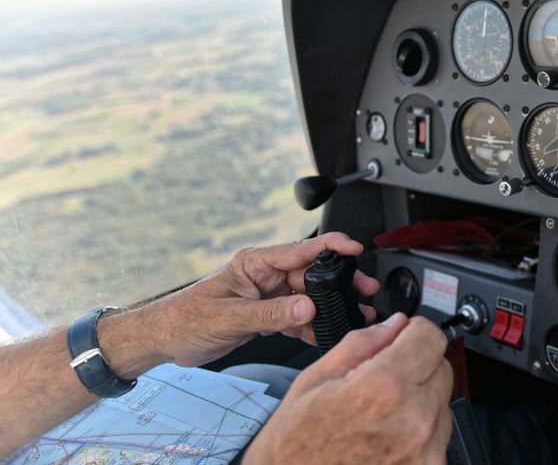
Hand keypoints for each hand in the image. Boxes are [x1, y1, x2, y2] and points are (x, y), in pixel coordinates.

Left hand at [131, 232, 379, 366]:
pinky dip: (311, 325)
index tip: (356, 249)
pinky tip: (324, 333)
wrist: (163, 339)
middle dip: (340, 282)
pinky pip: (296, 317)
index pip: (301, 249)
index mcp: (256, 263)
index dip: (332, 246)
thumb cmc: (185, 320)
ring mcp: (267, 294)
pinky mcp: (266, 314)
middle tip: (364, 291)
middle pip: (312, 273)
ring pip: (308, 296)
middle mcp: (265, 275)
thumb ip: (270, 314)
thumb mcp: (228, 317)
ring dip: (330, 306)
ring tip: (354, 314)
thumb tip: (306, 308)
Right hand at [244, 314, 452, 464]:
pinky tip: (386, 437)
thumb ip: (362, 344)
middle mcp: (414, 421)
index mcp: (384, 388)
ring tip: (378, 416)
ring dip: (419, 399)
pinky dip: (419, 431)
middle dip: (416, 365)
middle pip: (441, 367)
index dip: (414, 331)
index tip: (404, 335)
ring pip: (442, 402)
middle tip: (381, 380)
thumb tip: (393, 325)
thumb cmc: (292, 449)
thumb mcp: (314, 381)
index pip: (431, 336)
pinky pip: (438, 436)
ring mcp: (426, 452)